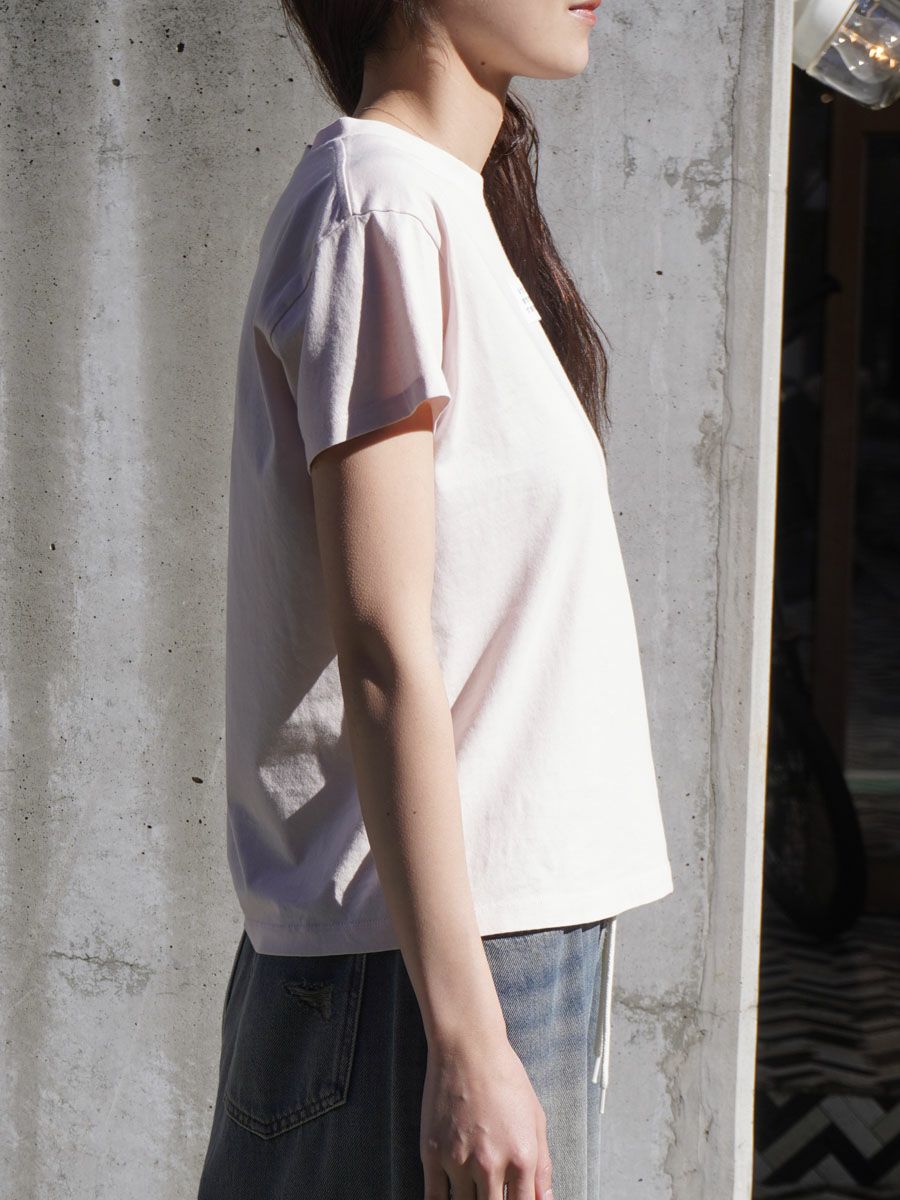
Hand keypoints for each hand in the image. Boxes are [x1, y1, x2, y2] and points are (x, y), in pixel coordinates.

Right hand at [420, 1027, 553, 1199]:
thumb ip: (543, 1167)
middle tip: (493, 1194)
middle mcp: (490, 1164)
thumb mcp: (536, 1119)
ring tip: (475, 1191)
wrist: (467, 1047)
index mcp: (522, 1157)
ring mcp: (458, 1160)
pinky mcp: (432, 1154)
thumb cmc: (505, 1078)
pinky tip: (451, 1198)